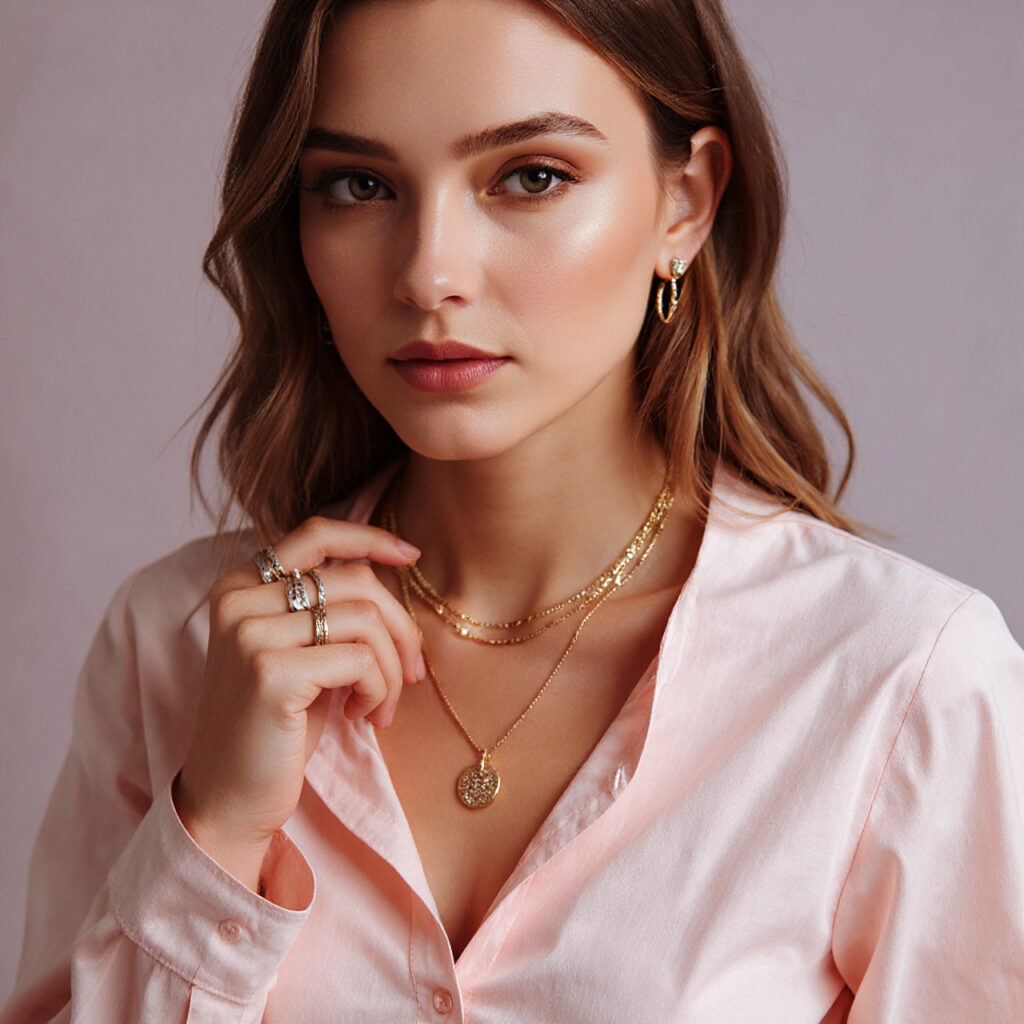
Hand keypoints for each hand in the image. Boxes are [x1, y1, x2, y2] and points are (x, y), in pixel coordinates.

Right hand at [173, 516, 422, 890]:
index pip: (316, 534)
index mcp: (240, 587)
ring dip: (392, 668)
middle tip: (412, 672)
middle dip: (401, 625)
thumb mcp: (299, 653)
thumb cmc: (276, 727)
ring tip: (381, 706)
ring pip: (365, 619)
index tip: (412, 556)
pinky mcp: (271, 674)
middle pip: (356, 579)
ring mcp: (251, 635)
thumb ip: (327, 608)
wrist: (230, 800)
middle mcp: (239, 601)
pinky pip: (360, 659)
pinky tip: (363, 716)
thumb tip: (392, 570)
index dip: (370, 537)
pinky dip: (379, 689)